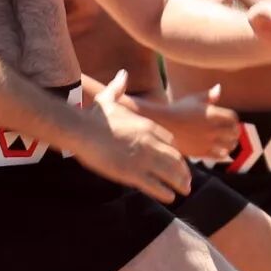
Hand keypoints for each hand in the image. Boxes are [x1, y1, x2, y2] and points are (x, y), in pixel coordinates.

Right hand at [74, 70, 191, 202]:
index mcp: (147, 126)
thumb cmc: (94, 116)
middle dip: (183, 171)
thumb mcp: (109, 98)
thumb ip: (119, 87)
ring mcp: (142, 159)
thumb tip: (122, 73)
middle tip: (188, 181)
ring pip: (169, 173)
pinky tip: (170, 198)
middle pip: (175, 158)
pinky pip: (154, 185)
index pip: (170, 141)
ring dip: (179, 183)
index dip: (175, 152)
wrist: (82, 130)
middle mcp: (150, 142)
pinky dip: (164, 192)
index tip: (178, 160)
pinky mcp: (131, 173)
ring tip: (184, 191)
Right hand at [155, 85, 238, 158]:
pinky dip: (223, 153)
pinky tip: (222, 151)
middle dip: (235, 132)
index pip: (232, 118)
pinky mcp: (201, 152)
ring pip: (229, 145)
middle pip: (234, 132)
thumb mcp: (193, 99)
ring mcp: (207, 141)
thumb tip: (219, 88)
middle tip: (233, 133)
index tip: (231, 121)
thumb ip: (208, 95)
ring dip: (232, 144)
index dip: (234, 120)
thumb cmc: (178, 109)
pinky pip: (219, 155)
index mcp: (211, 114)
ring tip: (230, 143)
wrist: (163, 126)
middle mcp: (211, 128)